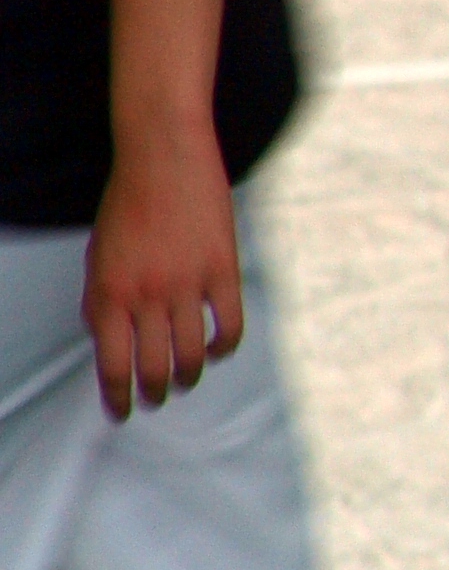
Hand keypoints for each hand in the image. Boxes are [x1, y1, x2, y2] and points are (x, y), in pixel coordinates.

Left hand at [82, 131, 242, 419]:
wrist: (163, 158)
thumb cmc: (126, 205)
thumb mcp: (98, 257)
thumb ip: (102, 301)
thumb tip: (111, 342)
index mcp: (108, 293)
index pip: (113, 365)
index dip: (118, 397)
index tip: (122, 411)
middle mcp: (146, 295)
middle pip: (154, 368)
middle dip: (155, 393)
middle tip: (157, 398)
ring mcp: (187, 284)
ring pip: (192, 355)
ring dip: (189, 376)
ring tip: (187, 378)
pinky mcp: (223, 270)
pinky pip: (230, 326)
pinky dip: (224, 346)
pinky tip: (216, 347)